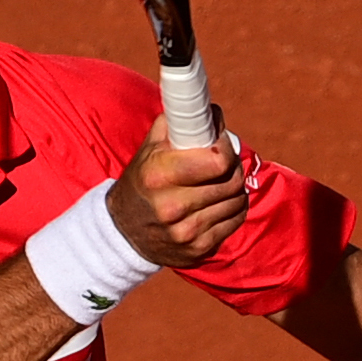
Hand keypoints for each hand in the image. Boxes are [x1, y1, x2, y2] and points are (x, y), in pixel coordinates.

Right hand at [106, 120, 249, 268]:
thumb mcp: (149, 149)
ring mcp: (187, 232)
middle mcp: (172, 206)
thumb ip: (178, 124)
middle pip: (232, 181)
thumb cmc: (141, 182)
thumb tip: (212, 111)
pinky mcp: (199, 249)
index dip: (225, 147)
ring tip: (221, 181)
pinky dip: (235, 208)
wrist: (123, 233)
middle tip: (224, 160)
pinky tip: (220, 202)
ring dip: (236, 187)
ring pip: (238, 201)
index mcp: (159, 175)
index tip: (219, 142)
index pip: (218, 161)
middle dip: (233, 165)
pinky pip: (236, 221)